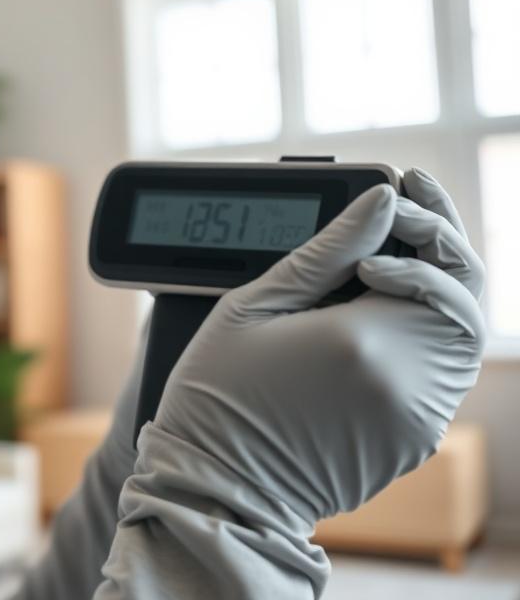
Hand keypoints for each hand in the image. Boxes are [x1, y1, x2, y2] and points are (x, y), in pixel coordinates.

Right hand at [151, 171, 484, 522]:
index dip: (428, 220)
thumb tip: (381, 202)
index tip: (395, 193)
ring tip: (385, 264)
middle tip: (400, 220)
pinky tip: (375, 315)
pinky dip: (421, 334)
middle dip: (443, 249)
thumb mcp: (251, 308)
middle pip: (467, 298)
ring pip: (461, 338)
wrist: (216, 491)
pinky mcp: (411, 443)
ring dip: (435, 293)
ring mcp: (415, 420)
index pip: (441, 264)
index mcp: (362, 344)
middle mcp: (405, 385)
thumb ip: (325, 250)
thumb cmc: (217, 400)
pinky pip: (440, 375)